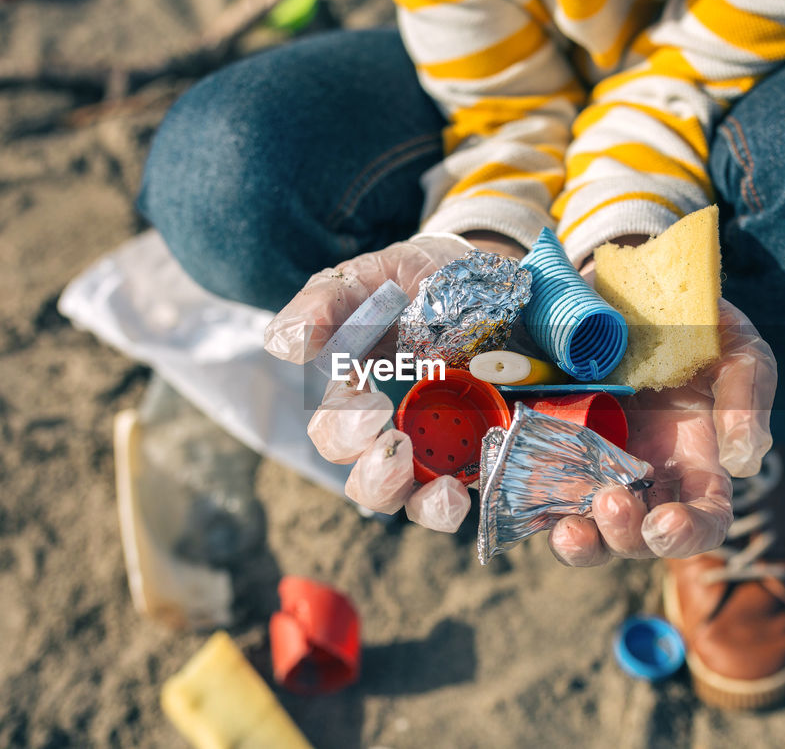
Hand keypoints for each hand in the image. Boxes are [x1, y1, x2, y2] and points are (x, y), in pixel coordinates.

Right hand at [265, 233, 514, 531]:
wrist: (501, 278)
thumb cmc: (423, 279)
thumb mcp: (376, 277)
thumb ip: (326, 302)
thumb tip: (283, 343)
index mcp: (356, 394)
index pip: (333, 432)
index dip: (342, 426)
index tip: (366, 397)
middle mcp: (391, 432)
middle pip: (364, 481)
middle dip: (372, 471)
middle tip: (393, 443)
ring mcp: (437, 449)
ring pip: (405, 502)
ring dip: (410, 498)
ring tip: (435, 486)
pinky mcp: (480, 455)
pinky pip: (458, 500)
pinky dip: (450, 507)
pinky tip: (458, 490)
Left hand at [548, 299, 776, 565]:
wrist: (630, 288)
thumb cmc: (695, 326)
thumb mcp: (736, 351)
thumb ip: (746, 400)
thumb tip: (743, 463)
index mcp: (696, 465)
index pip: (703, 521)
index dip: (688, 534)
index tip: (666, 522)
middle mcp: (645, 478)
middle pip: (638, 538)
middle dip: (624, 534)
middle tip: (611, 500)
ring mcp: (596, 468)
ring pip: (588, 529)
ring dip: (580, 541)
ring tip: (569, 528)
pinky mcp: (553, 449)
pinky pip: (541, 492)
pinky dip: (534, 505)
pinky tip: (528, 495)